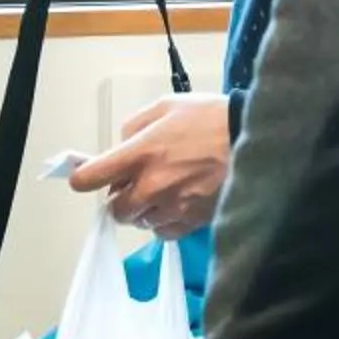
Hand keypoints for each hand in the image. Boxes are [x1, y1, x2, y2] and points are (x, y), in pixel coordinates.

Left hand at [67, 94, 232, 235]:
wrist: (254, 140)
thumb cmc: (210, 118)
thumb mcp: (167, 106)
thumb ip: (134, 126)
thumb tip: (120, 147)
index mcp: (141, 153)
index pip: (91, 177)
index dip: (85, 178)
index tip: (89, 176)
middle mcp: (151, 185)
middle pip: (115, 209)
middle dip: (121, 197)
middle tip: (138, 182)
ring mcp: (172, 206)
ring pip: (140, 222)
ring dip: (144, 210)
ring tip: (164, 191)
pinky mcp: (191, 221)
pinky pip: (163, 232)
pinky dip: (164, 221)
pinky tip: (178, 203)